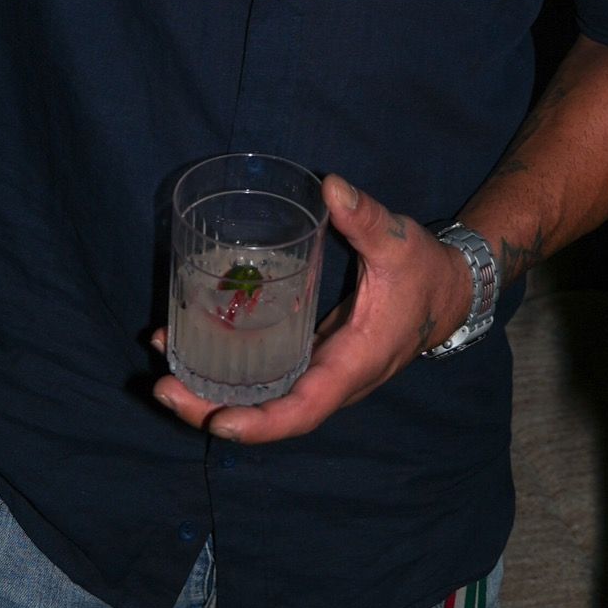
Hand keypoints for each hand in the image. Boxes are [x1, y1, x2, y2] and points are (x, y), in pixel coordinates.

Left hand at [151, 175, 470, 444]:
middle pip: (268, 413)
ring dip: (211, 394)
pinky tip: (188, 344)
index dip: (261, 422)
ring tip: (160, 371)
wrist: (446, 292)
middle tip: (161, 389)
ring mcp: (318, 372)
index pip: (303, 408)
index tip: (218, 421)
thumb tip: (330, 186)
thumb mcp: (399, 243)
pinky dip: (227, 370)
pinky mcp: (309, 357)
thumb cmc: (423, 271)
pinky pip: (265, 377)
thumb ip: (366, 217)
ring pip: (262, 399)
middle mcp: (331, 380)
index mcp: (353, 364)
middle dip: (212, 410)